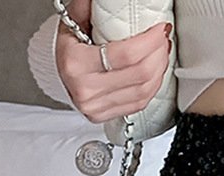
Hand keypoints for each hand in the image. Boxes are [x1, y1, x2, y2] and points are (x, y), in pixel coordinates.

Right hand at [56, 0, 172, 123]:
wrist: (60, 74)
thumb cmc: (70, 48)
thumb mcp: (75, 23)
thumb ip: (90, 8)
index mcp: (76, 64)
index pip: (126, 55)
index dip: (150, 41)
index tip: (159, 29)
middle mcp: (85, 89)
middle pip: (139, 74)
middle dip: (158, 54)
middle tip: (163, 39)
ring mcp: (96, 107)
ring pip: (143, 91)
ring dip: (159, 70)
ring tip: (162, 53)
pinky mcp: (104, 116)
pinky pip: (140, 104)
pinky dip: (153, 87)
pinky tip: (156, 72)